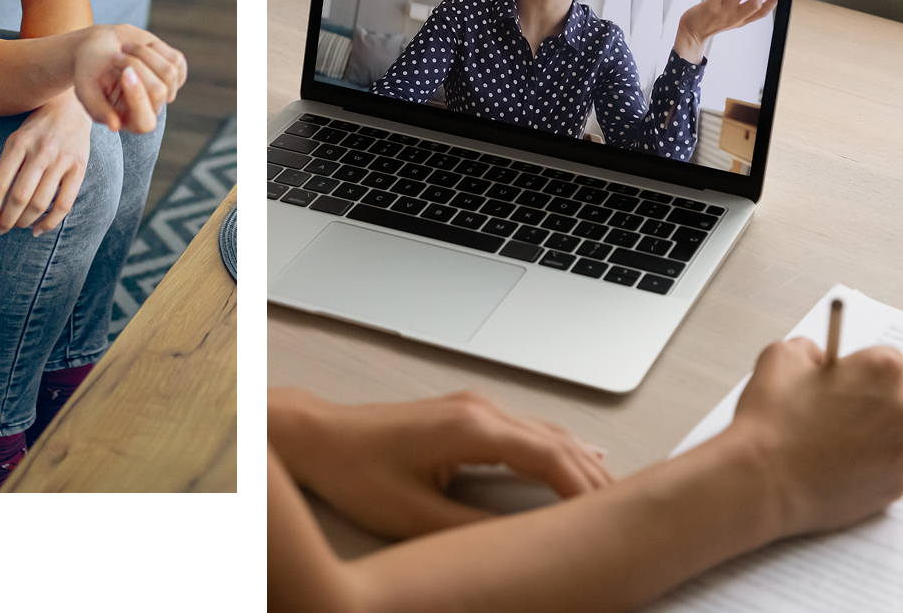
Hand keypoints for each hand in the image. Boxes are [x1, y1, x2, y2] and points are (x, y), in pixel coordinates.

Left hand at [0, 91, 91, 238]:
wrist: (71, 106)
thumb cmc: (37, 129)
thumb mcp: (16, 141)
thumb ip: (3, 170)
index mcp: (18, 142)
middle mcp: (40, 151)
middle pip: (18, 197)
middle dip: (6, 220)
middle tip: (0, 230)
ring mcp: (61, 159)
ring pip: (40, 203)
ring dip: (25, 222)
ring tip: (18, 226)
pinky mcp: (79, 167)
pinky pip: (64, 204)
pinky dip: (49, 222)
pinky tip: (38, 229)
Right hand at [72, 24, 186, 133]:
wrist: (100, 45)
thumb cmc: (89, 69)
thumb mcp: (85, 89)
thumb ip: (97, 109)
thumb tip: (115, 126)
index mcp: (129, 120)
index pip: (146, 122)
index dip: (138, 98)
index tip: (125, 72)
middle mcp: (151, 109)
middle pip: (158, 91)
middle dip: (136, 66)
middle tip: (116, 56)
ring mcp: (166, 90)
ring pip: (169, 72)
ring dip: (144, 54)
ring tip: (125, 48)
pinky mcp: (175, 71)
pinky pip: (177, 60)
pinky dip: (157, 48)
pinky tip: (141, 47)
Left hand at [268, 387, 612, 539]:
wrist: (320, 437)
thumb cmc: (357, 470)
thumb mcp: (418, 516)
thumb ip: (475, 532)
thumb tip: (523, 548)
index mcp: (473, 428)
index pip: (552, 459)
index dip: (588, 492)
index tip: (614, 521)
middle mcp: (479, 409)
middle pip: (558, 443)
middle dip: (596, 478)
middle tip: (633, 514)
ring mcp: (472, 406)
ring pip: (546, 432)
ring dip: (581, 462)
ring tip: (615, 496)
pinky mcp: (464, 413)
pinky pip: (527, 429)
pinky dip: (558, 449)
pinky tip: (577, 459)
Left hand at [675, 0, 777, 62]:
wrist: (691, 33)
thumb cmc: (710, 23)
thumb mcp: (731, 21)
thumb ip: (741, 11)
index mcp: (741, 20)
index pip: (762, 13)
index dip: (773, 2)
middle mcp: (735, 17)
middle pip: (755, 3)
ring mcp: (723, 13)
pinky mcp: (710, 8)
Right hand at [728, 338, 902, 538]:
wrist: (765, 481)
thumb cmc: (772, 426)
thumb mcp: (780, 357)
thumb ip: (811, 349)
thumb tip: (820, 361)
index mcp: (883, 371)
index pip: (889, 357)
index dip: (860, 368)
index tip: (846, 378)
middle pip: (902, 394)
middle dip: (877, 397)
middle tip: (844, 405)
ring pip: (899, 429)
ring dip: (880, 428)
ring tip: (843, 434)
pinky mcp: (900, 485)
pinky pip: (896, 462)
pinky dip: (877, 459)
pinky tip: (845, 459)